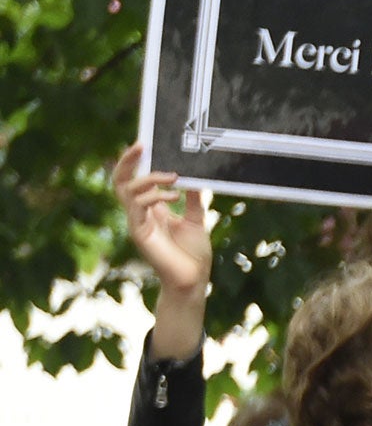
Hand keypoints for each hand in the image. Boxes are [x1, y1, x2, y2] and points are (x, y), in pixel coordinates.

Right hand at [113, 142, 211, 295]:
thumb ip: (194, 200)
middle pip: (121, 180)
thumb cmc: (193, 254)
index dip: (136, 162)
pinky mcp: (139, 233)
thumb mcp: (197, 220)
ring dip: (149, 178)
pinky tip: (172, 196)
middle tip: (140, 145)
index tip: (146, 145)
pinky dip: (153, 197)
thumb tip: (196, 178)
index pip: (136, 179)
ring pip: (127, 190)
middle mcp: (140, 213)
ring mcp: (137, 222)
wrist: (194, 280)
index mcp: (152, 208)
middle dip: (127, 161)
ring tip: (173, 177)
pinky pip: (137, 207)